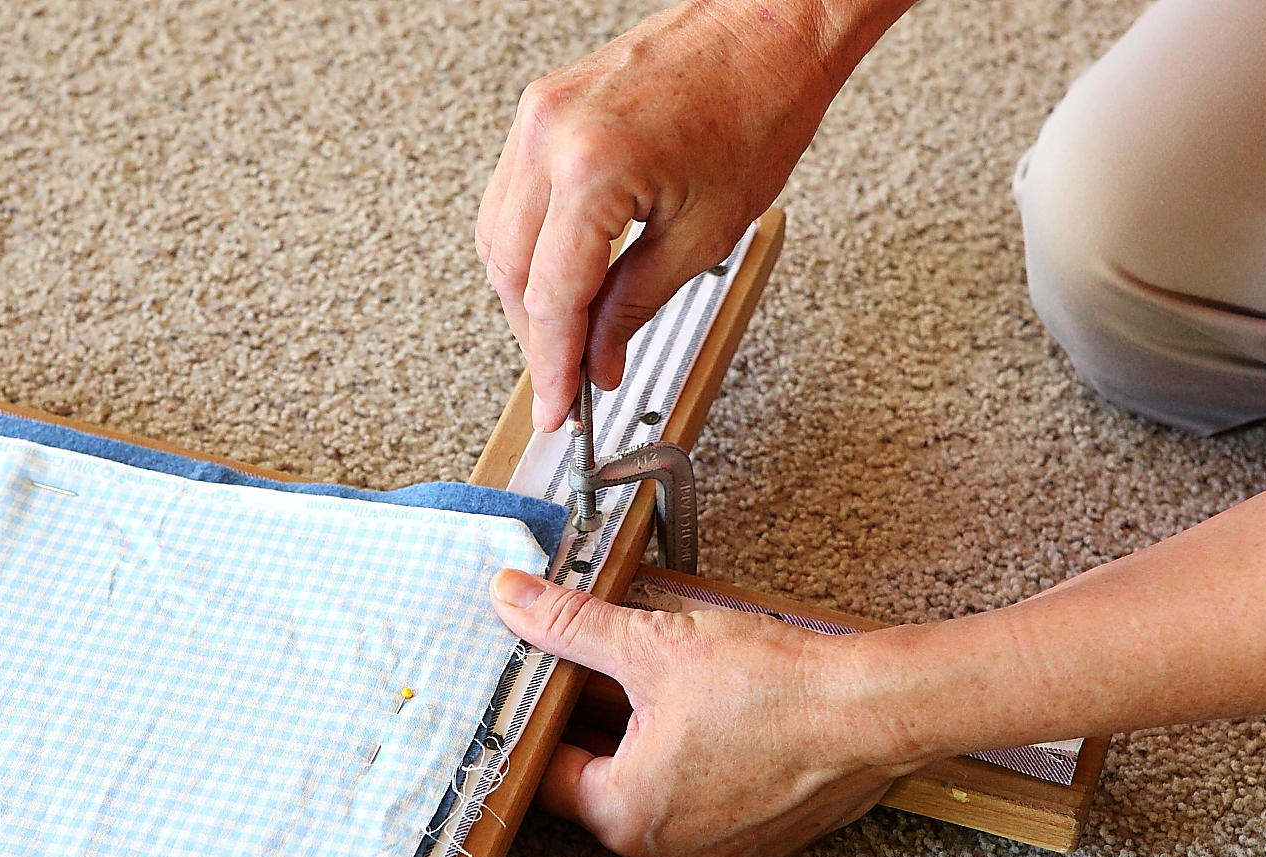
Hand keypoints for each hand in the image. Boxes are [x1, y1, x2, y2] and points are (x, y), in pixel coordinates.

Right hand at [476, 0, 859, 430]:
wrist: (769, 28)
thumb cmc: (757, 105)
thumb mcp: (703, 233)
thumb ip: (635, 306)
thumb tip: (600, 359)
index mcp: (592, 168)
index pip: (551, 298)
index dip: (552, 367)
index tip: (560, 410)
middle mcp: (549, 136)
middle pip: (509, 273)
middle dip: (535, 338)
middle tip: (567, 384)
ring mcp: (537, 117)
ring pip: (497, 237)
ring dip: (524, 297)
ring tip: (565, 338)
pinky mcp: (541, 108)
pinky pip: (509, 198)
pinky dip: (526, 249)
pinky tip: (557, 278)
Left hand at [489, 568, 931, 856]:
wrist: (871, 712)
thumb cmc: (775, 689)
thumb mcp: (653, 643)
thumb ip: (571, 626)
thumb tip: (513, 600)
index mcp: (624, 816)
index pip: (547, 772)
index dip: (544, 719)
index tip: (548, 684)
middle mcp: (662, 854)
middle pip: (598, 786)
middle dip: (597, 729)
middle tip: (611, 675)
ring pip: (652, 797)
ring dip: (648, 749)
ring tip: (669, 693)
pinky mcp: (753, 848)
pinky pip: (700, 809)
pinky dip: (696, 770)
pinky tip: (711, 721)